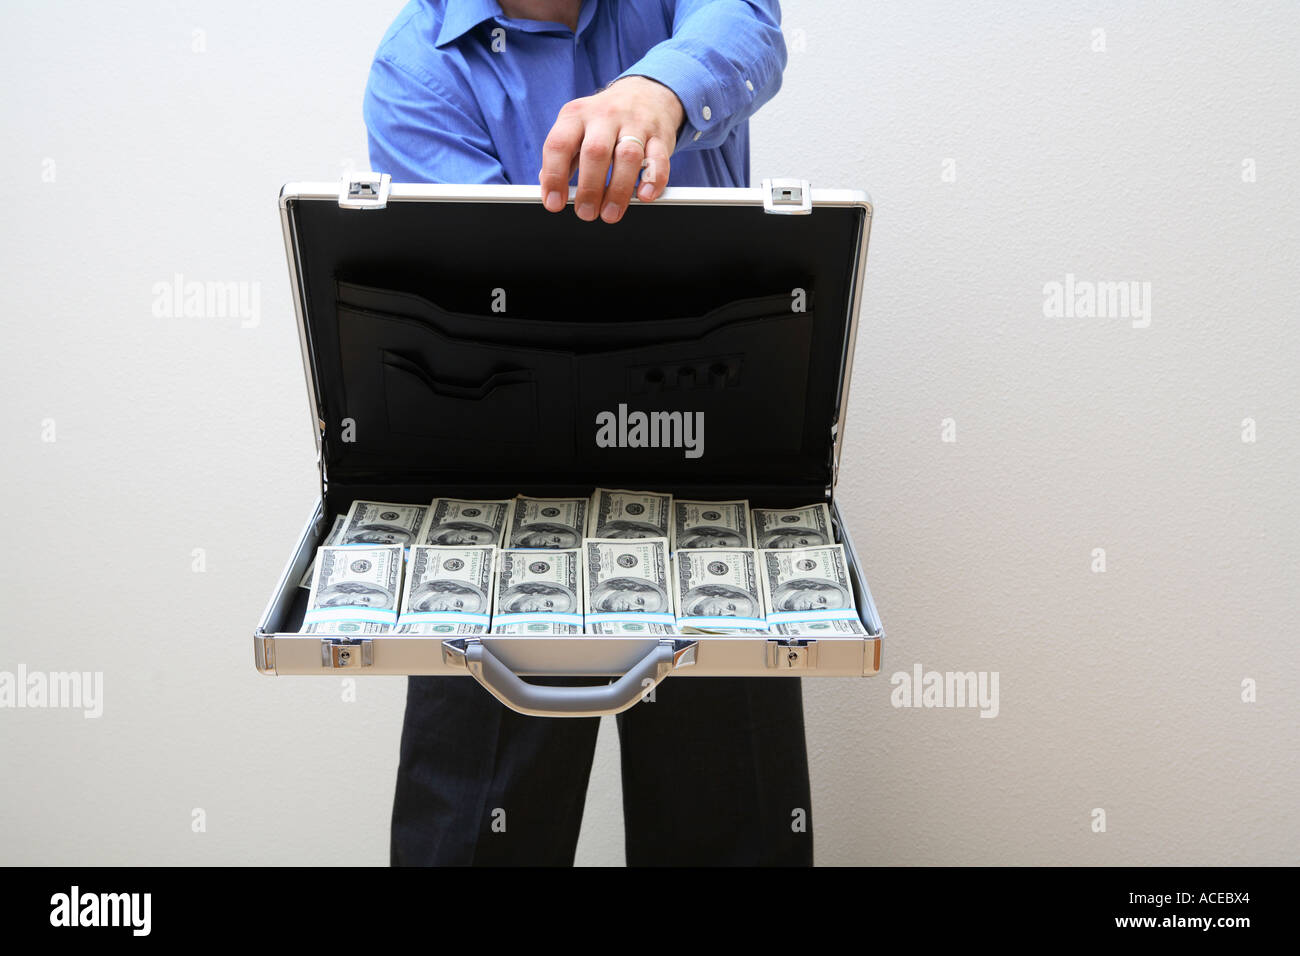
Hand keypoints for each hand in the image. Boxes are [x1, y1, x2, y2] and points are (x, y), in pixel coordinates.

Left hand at [538, 76, 684, 222]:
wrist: (645, 93)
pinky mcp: (659, 135)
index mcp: (577, 115)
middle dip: (589, 189)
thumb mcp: (577, 127)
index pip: (560, 144)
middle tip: (586, 213)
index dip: (554, 176)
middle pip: (595, 152)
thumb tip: (550, 187)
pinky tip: (645, 196)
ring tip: (611, 213)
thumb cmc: (604, 120)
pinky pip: (658, 158)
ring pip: (627, 156)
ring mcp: (634, 123)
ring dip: (618, 190)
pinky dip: (653, 180)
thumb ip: (564, 156)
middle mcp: (605, 116)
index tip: (555, 202)